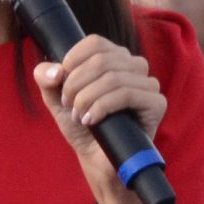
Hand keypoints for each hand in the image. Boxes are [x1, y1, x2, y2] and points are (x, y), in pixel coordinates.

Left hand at [33, 36, 165, 203]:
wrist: (97, 160)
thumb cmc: (81, 126)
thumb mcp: (56, 100)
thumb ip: (46, 78)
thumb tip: (55, 70)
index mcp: (113, 58)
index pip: (94, 42)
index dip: (72, 60)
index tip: (60, 83)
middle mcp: (134, 66)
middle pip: (101, 60)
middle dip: (75, 84)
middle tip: (68, 105)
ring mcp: (148, 84)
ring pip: (113, 77)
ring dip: (87, 98)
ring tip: (78, 116)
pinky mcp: (157, 104)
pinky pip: (128, 94)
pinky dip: (102, 107)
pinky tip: (91, 120)